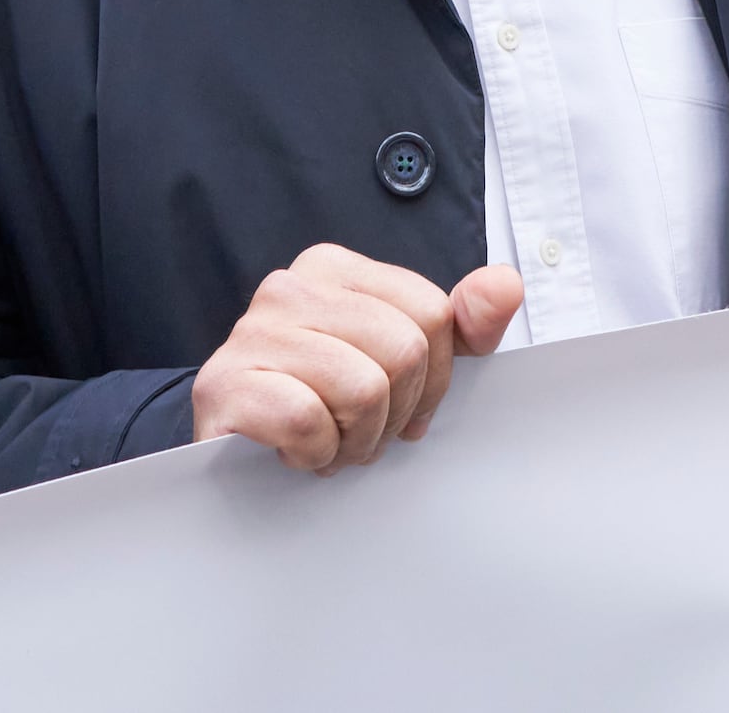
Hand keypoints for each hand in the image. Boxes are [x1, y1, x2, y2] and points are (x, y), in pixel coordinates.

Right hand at [187, 244, 523, 471]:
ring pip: (362, 389)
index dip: (433, 380)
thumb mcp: (399, 363)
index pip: (433, 313)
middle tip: (361, 434)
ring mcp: (251, 333)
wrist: (232, 460)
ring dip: (355, 442)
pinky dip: (315, 455)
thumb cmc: (322, 406)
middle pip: (403, 352)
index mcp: (334, 268)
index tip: (404, 408)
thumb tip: (505, 284)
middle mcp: (289, 287)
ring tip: (331, 445)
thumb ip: (459, 325)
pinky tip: (297, 453)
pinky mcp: (224, 386)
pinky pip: (308, 422)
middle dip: (394, 415)